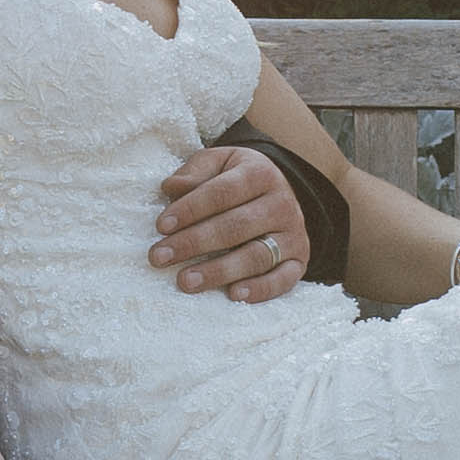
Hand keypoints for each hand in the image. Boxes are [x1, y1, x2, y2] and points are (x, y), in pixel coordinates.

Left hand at [151, 140, 313, 300]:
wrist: (280, 193)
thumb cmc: (237, 180)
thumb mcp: (218, 164)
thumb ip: (194, 173)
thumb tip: (171, 188)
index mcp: (259, 174)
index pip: (222, 192)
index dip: (190, 209)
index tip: (161, 226)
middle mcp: (281, 203)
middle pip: (236, 226)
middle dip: (194, 243)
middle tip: (160, 257)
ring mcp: (293, 234)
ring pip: (256, 255)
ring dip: (219, 271)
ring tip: (185, 281)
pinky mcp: (299, 261)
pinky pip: (283, 279)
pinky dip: (260, 289)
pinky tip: (234, 295)